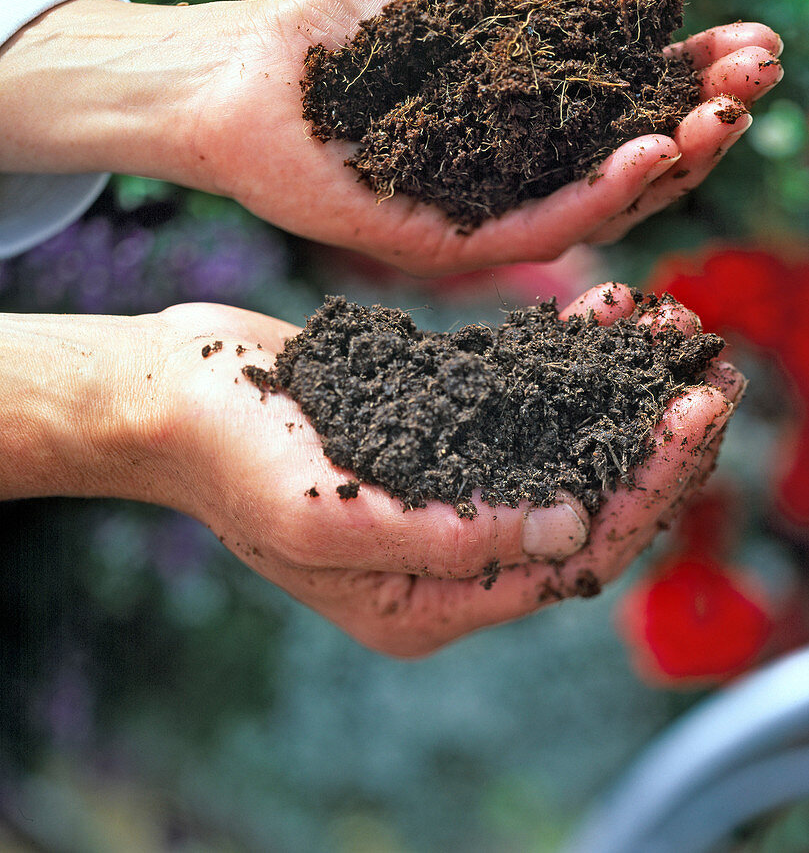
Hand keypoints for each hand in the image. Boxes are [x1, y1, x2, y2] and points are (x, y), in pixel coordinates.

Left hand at [0, 0, 779, 275]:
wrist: (240, 70)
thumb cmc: (339, 18)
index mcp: (525, 114)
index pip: (628, 102)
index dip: (693, 73)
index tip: (750, 40)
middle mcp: (514, 172)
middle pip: (628, 160)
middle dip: (702, 118)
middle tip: (755, 78)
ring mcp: (482, 213)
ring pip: (599, 205)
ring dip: (670, 161)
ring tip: (719, 115)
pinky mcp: (444, 242)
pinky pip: (537, 229)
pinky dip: (599, 194)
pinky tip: (648, 153)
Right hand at [150, 285, 741, 656]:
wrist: (170, 390)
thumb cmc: (226, 455)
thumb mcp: (327, 515)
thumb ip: (446, 541)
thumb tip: (572, 536)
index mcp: (425, 598)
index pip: (569, 561)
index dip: (644, 492)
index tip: (694, 419)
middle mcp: (446, 552)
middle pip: (582, 503)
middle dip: (652, 443)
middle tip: (714, 375)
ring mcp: (440, 486)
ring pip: (559, 447)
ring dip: (619, 394)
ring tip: (675, 332)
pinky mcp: (431, 427)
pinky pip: (518, 402)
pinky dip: (565, 362)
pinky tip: (607, 315)